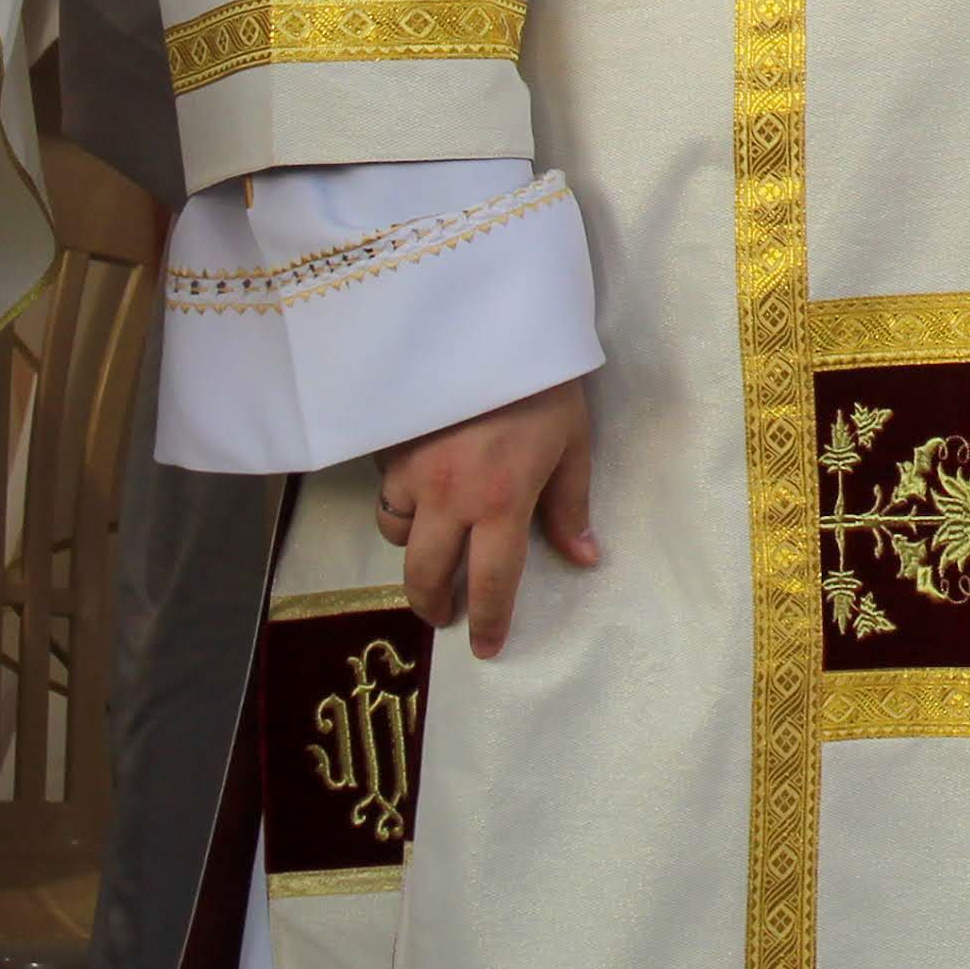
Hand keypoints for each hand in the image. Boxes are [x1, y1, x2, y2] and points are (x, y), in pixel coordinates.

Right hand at [377, 375, 601, 658]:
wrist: (489, 319)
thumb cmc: (542, 379)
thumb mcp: (572, 440)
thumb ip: (570, 504)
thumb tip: (584, 558)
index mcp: (500, 500)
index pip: (492, 582)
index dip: (490, 622)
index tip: (486, 649)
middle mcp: (448, 495)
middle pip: (426, 575)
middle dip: (433, 604)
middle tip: (444, 613)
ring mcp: (409, 471)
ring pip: (397, 533)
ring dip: (416, 544)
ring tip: (438, 536)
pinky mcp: (386, 445)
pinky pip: (387, 490)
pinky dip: (401, 498)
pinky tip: (422, 481)